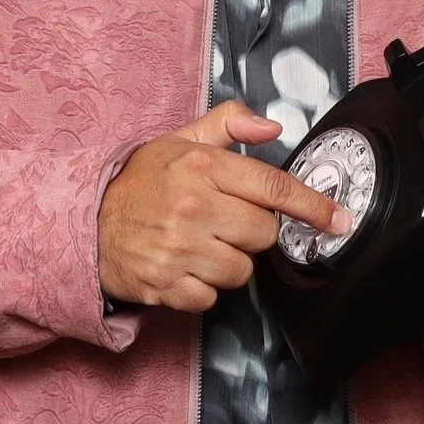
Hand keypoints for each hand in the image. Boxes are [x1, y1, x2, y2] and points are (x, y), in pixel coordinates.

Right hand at [97, 101, 347, 310]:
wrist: (85, 224)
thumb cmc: (139, 182)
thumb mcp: (180, 140)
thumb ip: (228, 125)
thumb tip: (273, 126)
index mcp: (202, 168)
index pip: (274, 188)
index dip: (314, 206)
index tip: (339, 219)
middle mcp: (193, 208)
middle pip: (264, 234)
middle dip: (253, 231)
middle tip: (224, 221)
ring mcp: (179, 250)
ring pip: (243, 270)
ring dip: (229, 262)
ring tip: (201, 244)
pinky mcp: (166, 285)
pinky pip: (212, 298)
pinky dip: (204, 288)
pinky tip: (185, 267)